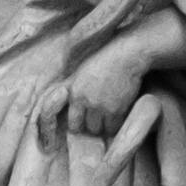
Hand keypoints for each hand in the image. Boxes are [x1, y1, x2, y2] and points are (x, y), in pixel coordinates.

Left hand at [35, 52, 151, 145]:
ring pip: (101, 130)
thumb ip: (71, 89)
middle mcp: (87, 101)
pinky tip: (119, 114)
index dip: (80, 124)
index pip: (74, 124)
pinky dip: (116, 124)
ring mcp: (102, 106)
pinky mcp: (117, 109)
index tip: (86, 121)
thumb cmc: (104, 62)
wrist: (127, 56)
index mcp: (75, 93)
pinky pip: (114, 127)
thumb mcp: (81, 73)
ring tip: (110, 117)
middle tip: (100, 120)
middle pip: (88, 128)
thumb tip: (58, 101)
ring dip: (106, 127)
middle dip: (94, 126)